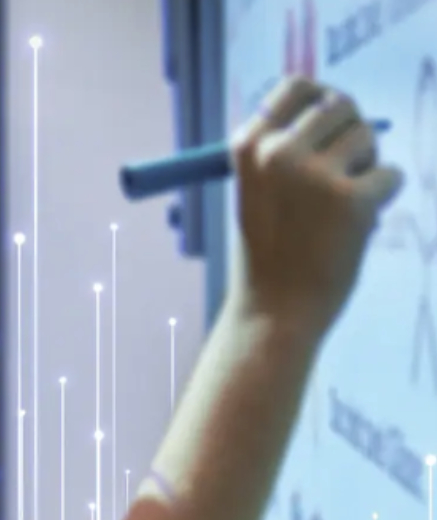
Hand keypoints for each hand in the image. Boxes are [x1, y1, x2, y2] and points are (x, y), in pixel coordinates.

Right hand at [228, 76, 404, 342]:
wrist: (273, 313)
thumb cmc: (267, 256)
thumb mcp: (258, 193)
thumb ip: (285, 151)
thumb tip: (334, 105)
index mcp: (248, 148)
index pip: (295, 88)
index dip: (320, 98)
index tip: (328, 123)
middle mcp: (278, 152)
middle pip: (340, 106)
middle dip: (351, 134)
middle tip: (343, 173)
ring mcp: (316, 174)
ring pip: (369, 138)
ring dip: (367, 167)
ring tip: (341, 207)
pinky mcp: (353, 198)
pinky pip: (390, 175)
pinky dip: (382, 198)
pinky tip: (355, 227)